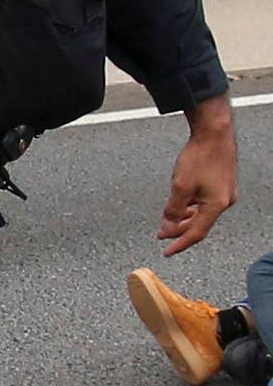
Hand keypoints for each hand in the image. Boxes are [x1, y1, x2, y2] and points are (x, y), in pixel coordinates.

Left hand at [158, 95, 236, 256]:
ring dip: (184, 218)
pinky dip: (191, 207)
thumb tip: (168, 226)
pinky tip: (180, 205)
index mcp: (216, 205)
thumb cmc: (200, 156)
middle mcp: (224, 201)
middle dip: (179, 230)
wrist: (214, 133)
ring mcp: (224, 193)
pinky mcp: (221, 184)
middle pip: (199, 224)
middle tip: (161, 234)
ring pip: (201, 213)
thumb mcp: (180, 186)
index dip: (180, 244)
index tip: (167, 252)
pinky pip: (204, 203)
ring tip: (167, 220)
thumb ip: (173, 209)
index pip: (196, 233)